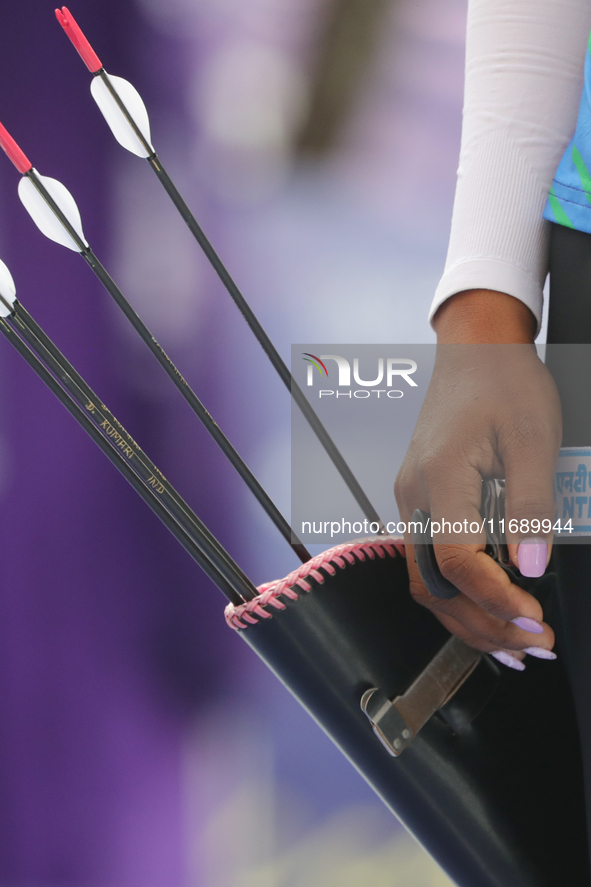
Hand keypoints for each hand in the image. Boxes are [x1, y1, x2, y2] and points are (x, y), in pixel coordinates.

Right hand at [394, 290, 560, 666]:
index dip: (495, 599)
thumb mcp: (533, 439)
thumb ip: (531, 506)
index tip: (534, 619)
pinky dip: (460, 595)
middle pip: (432, 585)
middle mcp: (415, 496)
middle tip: (530, 644)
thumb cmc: (503, 381)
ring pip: (427, 581)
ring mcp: (414, 499)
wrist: (476, 348)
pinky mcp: (425, 500)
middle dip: (481, 625)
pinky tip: (489, 608)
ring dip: (468, 618)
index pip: (457, 561)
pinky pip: (432, 561)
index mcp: (439, 478)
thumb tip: (530, 567)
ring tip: (514, 643)